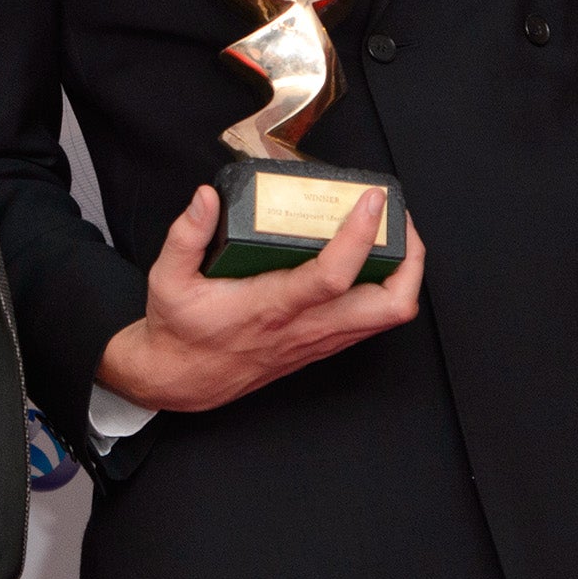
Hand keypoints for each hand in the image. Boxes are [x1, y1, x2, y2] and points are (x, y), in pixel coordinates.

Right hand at [96, 184, 424, 414]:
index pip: (332, 275)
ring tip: (393, 234)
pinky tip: (370, 261)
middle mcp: (306, 326)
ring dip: (404, 274)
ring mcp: (319, 339)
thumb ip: (185, 234)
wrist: (181, 381)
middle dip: (410, 259)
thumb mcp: (167, 279)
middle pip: (388, 305)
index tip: (369, 199)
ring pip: (388, 316)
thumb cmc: (180, 332)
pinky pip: (372, 322)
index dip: (360, 235)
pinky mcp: (322, 344)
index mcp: (272, 307)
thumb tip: (206, 197)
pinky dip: (385, 290)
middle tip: (398, 219)